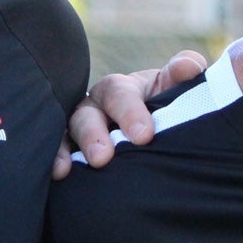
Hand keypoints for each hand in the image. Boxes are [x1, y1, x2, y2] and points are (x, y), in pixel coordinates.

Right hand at [53, 50, 208, 176]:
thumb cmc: (169, 108)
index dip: (130, 113)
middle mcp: (96, 106)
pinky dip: (55, 159)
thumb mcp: (177, 91)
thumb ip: (185, 76)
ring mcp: (80, 129)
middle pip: (87, 114)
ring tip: (70, 169)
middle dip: (93, 135)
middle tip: (103, 158)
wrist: (157, 140)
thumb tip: (186, 68)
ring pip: (68, 133)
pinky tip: (58, 174)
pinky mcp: (71, 150)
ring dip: (67, 149)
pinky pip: (56, 152)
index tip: (144, 136)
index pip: (121, 94)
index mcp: (122, 90)